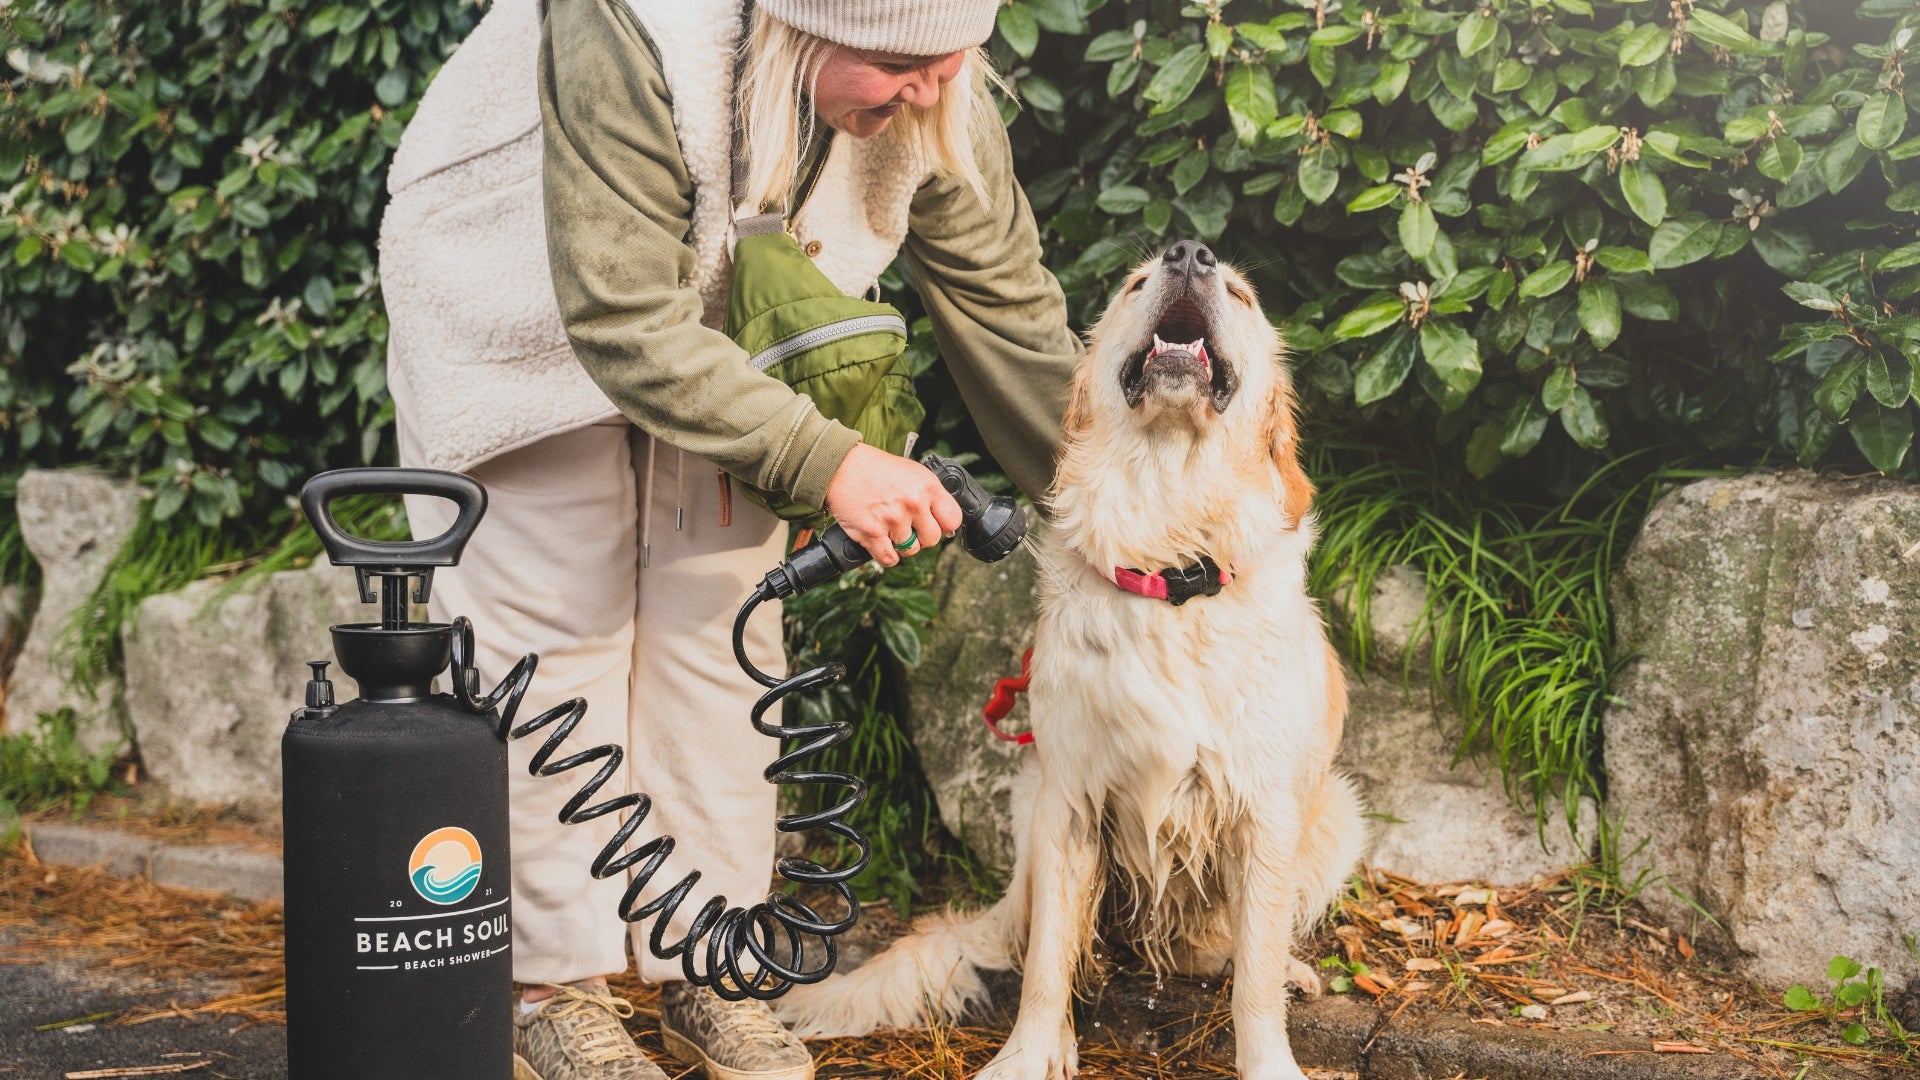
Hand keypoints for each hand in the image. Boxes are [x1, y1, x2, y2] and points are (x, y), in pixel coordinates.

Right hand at [823, 443, 961, 566]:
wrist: (841, 466)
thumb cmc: (875, 468)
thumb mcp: (912, 472)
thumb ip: (930, 494)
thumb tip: (945, 522)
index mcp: (927, 486)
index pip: (953, 520)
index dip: (944, 525)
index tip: (935, 524)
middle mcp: (913, 503)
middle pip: (932, 539)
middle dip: (921, 537)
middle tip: (908, 526)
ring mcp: (893, 519)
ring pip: (910, 550)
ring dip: (900, 544)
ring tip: (889, 527)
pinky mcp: (873, 532)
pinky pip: (890, 559)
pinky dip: (886, 555)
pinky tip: (881, 541)